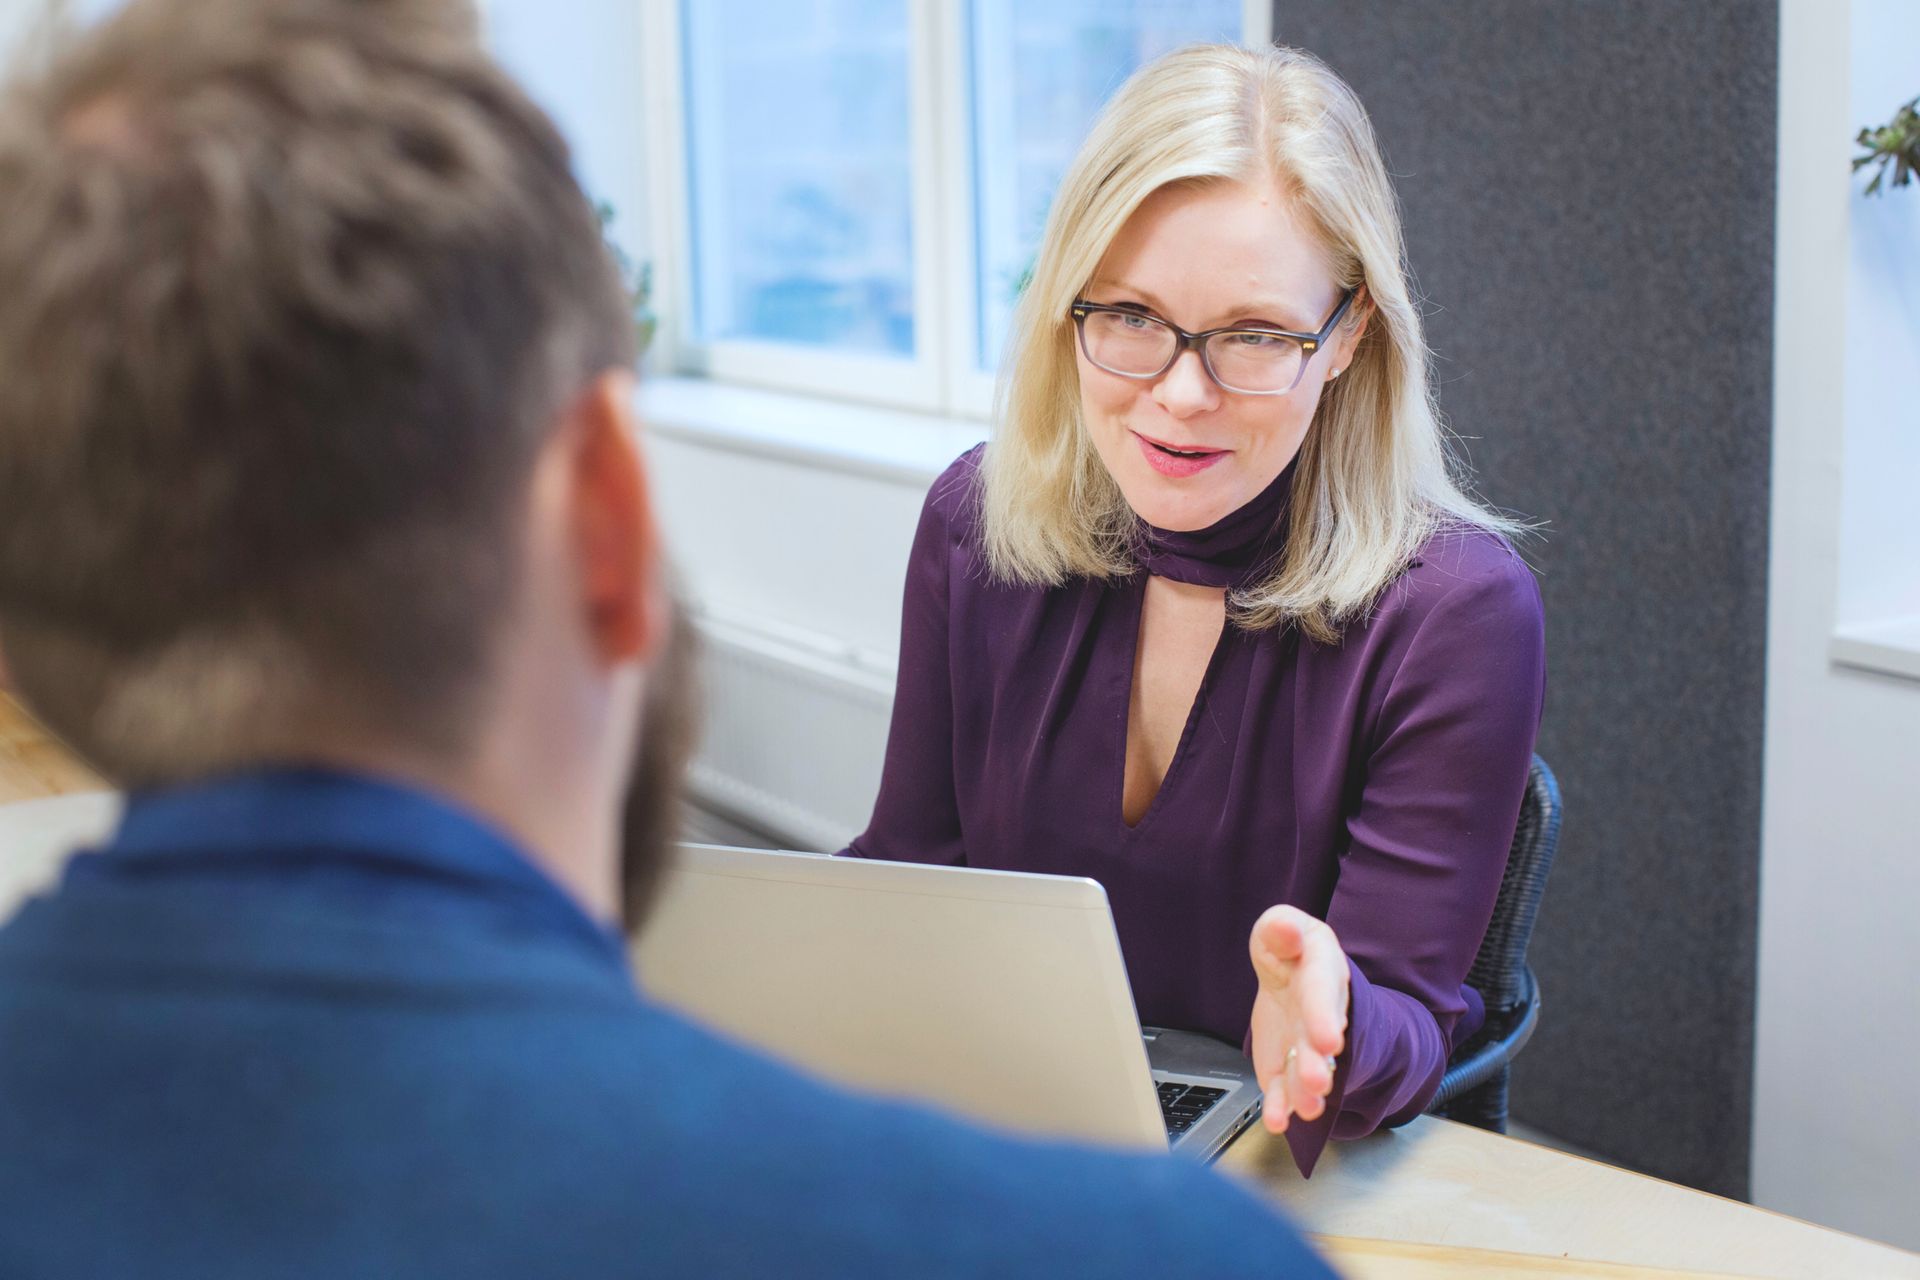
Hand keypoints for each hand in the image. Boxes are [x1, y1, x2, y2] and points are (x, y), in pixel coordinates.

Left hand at [1248, 905, 1349, 1133]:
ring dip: (1305, 1092)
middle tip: (1318, 1083)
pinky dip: (1280, 1107)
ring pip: (1306, 1071)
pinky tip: (1277, 1120)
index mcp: (1322, 974)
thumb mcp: (1282, 926)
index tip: (1329, 1040)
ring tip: (1305, 1108)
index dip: (1325, 1017)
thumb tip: (1286, 932)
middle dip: (1318, 1064)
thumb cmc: (1288, 949)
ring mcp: (1303, 1044)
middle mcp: (1319, 1015)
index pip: (1322, 995)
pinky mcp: (1285, 1065)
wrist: (1287, 975)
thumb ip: (1282, 928)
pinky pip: (1283, 1088)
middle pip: (1318, 1041)